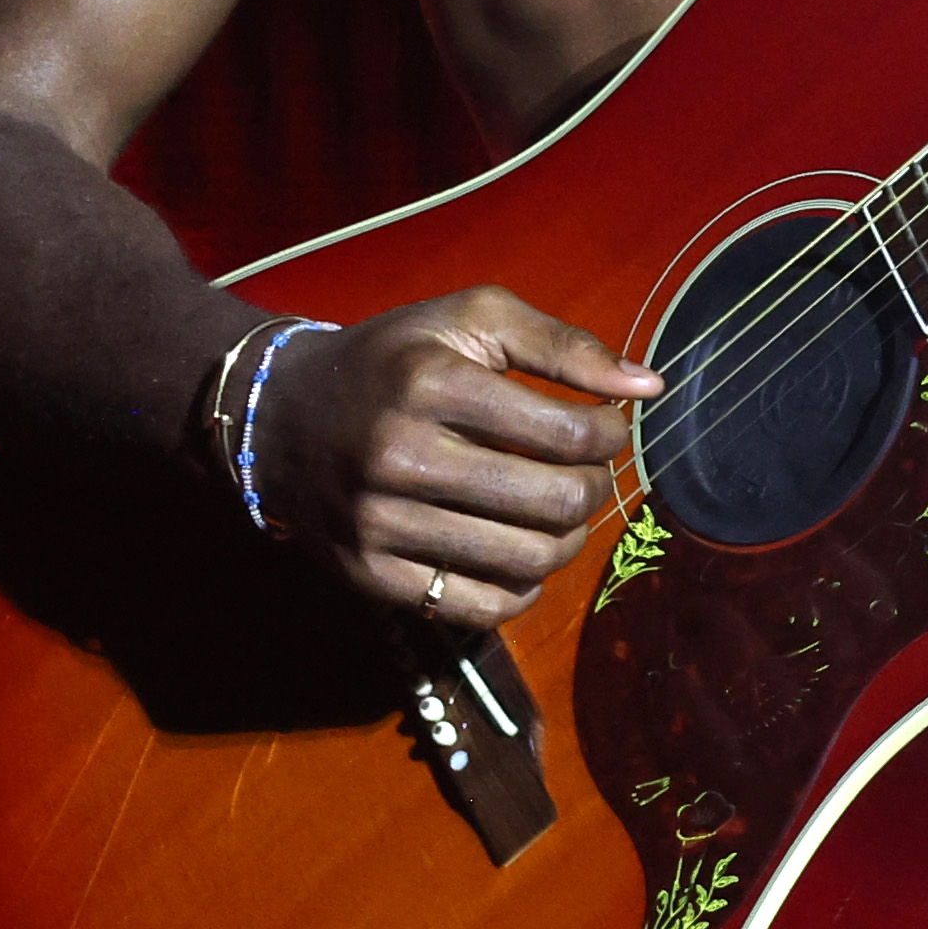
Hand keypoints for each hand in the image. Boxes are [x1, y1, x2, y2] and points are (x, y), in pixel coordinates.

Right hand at [251, 287, 661, 631]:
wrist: (278, 416)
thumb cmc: (394, 359)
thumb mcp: (471, 321)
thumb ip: (564, 346)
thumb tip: (649, 388)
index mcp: (431, 384)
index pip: (567, 435)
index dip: (610, 437)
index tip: (605, 429)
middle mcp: (400, 456)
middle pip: (553, 504)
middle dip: (595, 491)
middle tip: (590, 474)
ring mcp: (380, 523)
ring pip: (525, 561)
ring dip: (567, 541)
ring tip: (560, 511)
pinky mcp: (369, 575)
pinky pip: (479, 607)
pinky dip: (521, 588)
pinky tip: (521, 553)